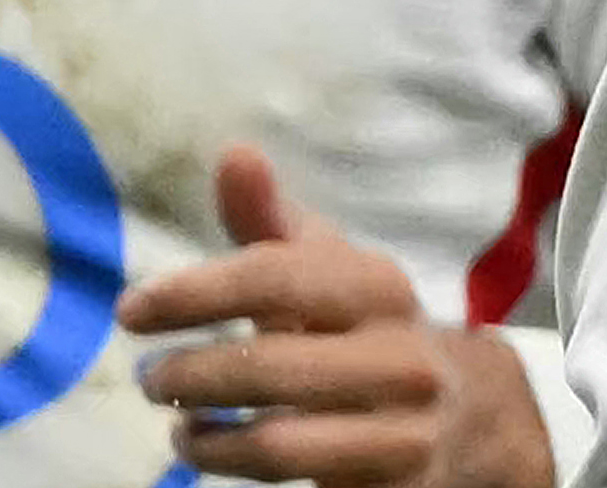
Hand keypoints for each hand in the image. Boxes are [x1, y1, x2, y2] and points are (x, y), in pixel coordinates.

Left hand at [120, 146, 554, 487]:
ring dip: (209, 440)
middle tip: (149, 378)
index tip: (131, 309)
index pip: (275, 277)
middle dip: (192, 374)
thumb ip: (272, 221)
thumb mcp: (333, 271)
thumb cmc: (371, 330)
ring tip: (178, 427)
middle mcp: (400, 357)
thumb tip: (232, 152)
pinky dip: (236, 469)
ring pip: (280, 445)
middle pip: (271, 368)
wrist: (475, 415)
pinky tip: (212, 450)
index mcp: (380, 287)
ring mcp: (403, 431)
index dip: (194, 292)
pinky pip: (297, 486)